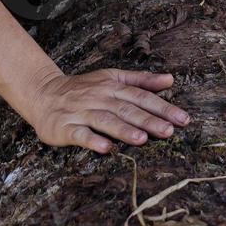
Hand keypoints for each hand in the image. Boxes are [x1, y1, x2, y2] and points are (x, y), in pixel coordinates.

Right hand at [26, 68, 191, 153]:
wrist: (42, 93)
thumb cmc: (83, 88)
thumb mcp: (112, 78)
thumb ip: (141, 80)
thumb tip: (170, 80)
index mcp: (112, 86)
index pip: (140, 96)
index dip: (162, 107)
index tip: (182, 119)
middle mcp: (98, 97)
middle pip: (126, 109)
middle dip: (148, 120)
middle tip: (169, 131)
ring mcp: (81, 112)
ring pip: (104, 120)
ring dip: (123, 129)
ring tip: (141, 139)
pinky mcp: (65, 126)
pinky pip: (79, 134)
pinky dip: (92, 140)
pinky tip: (105, 148)